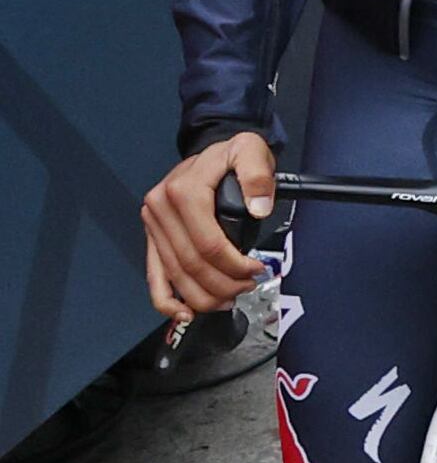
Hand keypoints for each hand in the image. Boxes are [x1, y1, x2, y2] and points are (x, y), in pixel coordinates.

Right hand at [142, 134, 276, 323]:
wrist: (210, 149)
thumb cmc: (231, 154)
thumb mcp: (251, 150)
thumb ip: (258, 176)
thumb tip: (259, 208)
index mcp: (183, 191)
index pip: (209, 244)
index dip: (234, 265)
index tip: (258, 272)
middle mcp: (160, 209)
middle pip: (191, 264)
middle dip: (223, 285)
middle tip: (249, 288)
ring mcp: (152, 225)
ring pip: (174, 275)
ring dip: (202, 297)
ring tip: (229, 301)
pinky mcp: (152, 237)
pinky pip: (154, 274)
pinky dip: (166, 300)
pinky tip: (185, 313)